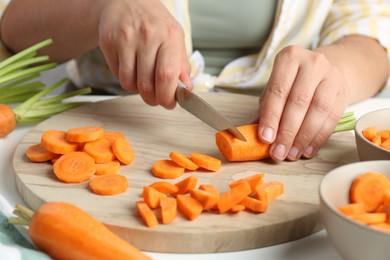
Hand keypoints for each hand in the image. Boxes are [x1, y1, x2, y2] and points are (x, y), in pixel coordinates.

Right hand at [97, 0, 190, 108]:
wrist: (125, 0)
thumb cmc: (154, 22)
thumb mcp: (175, 37)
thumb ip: (181, 63)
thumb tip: (186, 87)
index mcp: (169, 36)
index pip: (166, 75)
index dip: (167, 96)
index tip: (169, 103)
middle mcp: (148, 36)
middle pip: (147, 84)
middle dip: (153, 100)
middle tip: (156, 99)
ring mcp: (126, 39)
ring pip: (129, 83)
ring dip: (138, 91)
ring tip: (144, 82)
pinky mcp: (109, 42)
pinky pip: (118, 75)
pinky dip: (126, 80)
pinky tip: (132, 70)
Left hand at [254, 45, 349, 160]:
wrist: (324, 72)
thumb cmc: (293, 82)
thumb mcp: (276, 89)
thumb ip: (265, 109)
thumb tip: (251, 135)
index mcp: (289, 58)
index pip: (278, 90)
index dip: (271, 116)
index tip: (265, 138)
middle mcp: (312, 63)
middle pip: (298, 101)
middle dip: (287, 131)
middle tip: (278, 152)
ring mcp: (331, 75)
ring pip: (318, 110)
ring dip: (303, 137)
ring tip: (292, 154)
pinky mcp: (343, 91)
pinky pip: (332, 118)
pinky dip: (318, 138)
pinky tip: (307, 150)